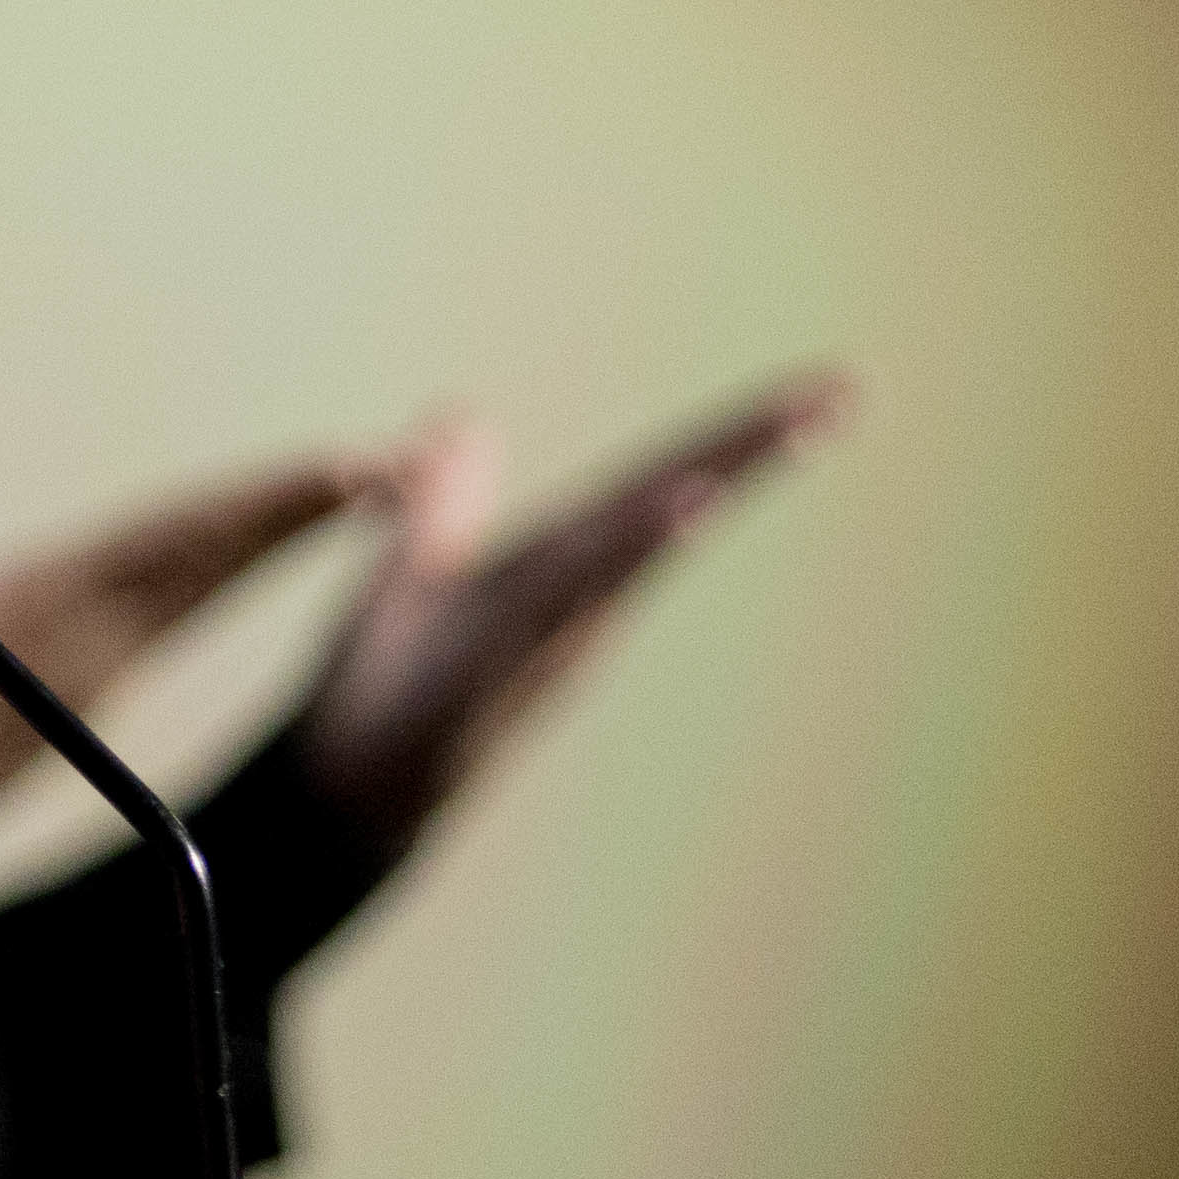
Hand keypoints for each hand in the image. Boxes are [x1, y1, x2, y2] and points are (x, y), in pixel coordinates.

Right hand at [0, 387, 380, 889]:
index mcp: (63, 606)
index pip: (193, 540)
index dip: (276, 503)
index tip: (357, 471)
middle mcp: (103, 642)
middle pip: (224, 565)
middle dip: (307, 514)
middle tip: (398, 470)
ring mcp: (100, 674)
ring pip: (207, 591)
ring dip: (272, 540)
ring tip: (344, 497)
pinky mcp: (85, 697)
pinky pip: (174, 616)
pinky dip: (220, 573)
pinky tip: (237, 558)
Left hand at [298, 372, 850, 843]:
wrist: (336, 792)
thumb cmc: (381, 686)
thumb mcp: (413, 563)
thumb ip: (447, 494)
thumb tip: (464, 416)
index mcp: (558, 561)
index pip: (659, 481)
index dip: (736, 434)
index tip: (827, 387)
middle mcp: (569, 596)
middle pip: (671, 505)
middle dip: (754, 446)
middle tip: (842, 391)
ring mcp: (537, 639)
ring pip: (627, 553)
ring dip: (692, 494)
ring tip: (777, 434)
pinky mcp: (488, 678)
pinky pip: (558, 606)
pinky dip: (614, 561)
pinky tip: (674, 517)